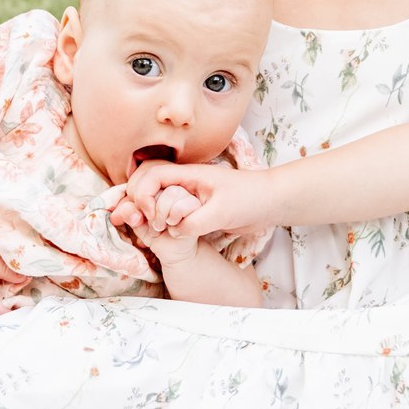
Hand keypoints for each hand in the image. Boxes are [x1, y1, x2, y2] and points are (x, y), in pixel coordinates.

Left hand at [112, 186, 202, 266]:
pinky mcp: (197, 207)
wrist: (172, 251)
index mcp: (157, 184)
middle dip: (148, 208)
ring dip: (162, 214)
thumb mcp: (136, 222)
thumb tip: (122, 210)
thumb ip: (128, 212)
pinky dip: (174, 218)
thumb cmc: (155, 233)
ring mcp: (187, 194)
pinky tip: (173, 226)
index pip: (143, 179)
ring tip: (161, 226)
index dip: (136, 200)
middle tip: (151, 222)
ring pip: (172, 193)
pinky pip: (182, 205)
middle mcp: (172, 185)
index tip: (139, 216)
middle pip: (157, 184)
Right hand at [128, 160, 275, 238]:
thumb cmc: (250, 199)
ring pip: (155, 197)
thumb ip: (196, 222)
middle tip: (147, 224)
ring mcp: (187, 194)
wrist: (269, 202)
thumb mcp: (222, 212)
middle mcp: (184, 182)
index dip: (143, 194)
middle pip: (146, 183)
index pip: (153, 175)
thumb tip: (173, 231)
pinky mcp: (192, 208)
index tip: (149, 215)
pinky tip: (161, 233)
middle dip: (139, 202)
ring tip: (154, 230)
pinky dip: (159, 220)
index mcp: (190, 174)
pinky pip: (168, 210)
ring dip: (148, 212)